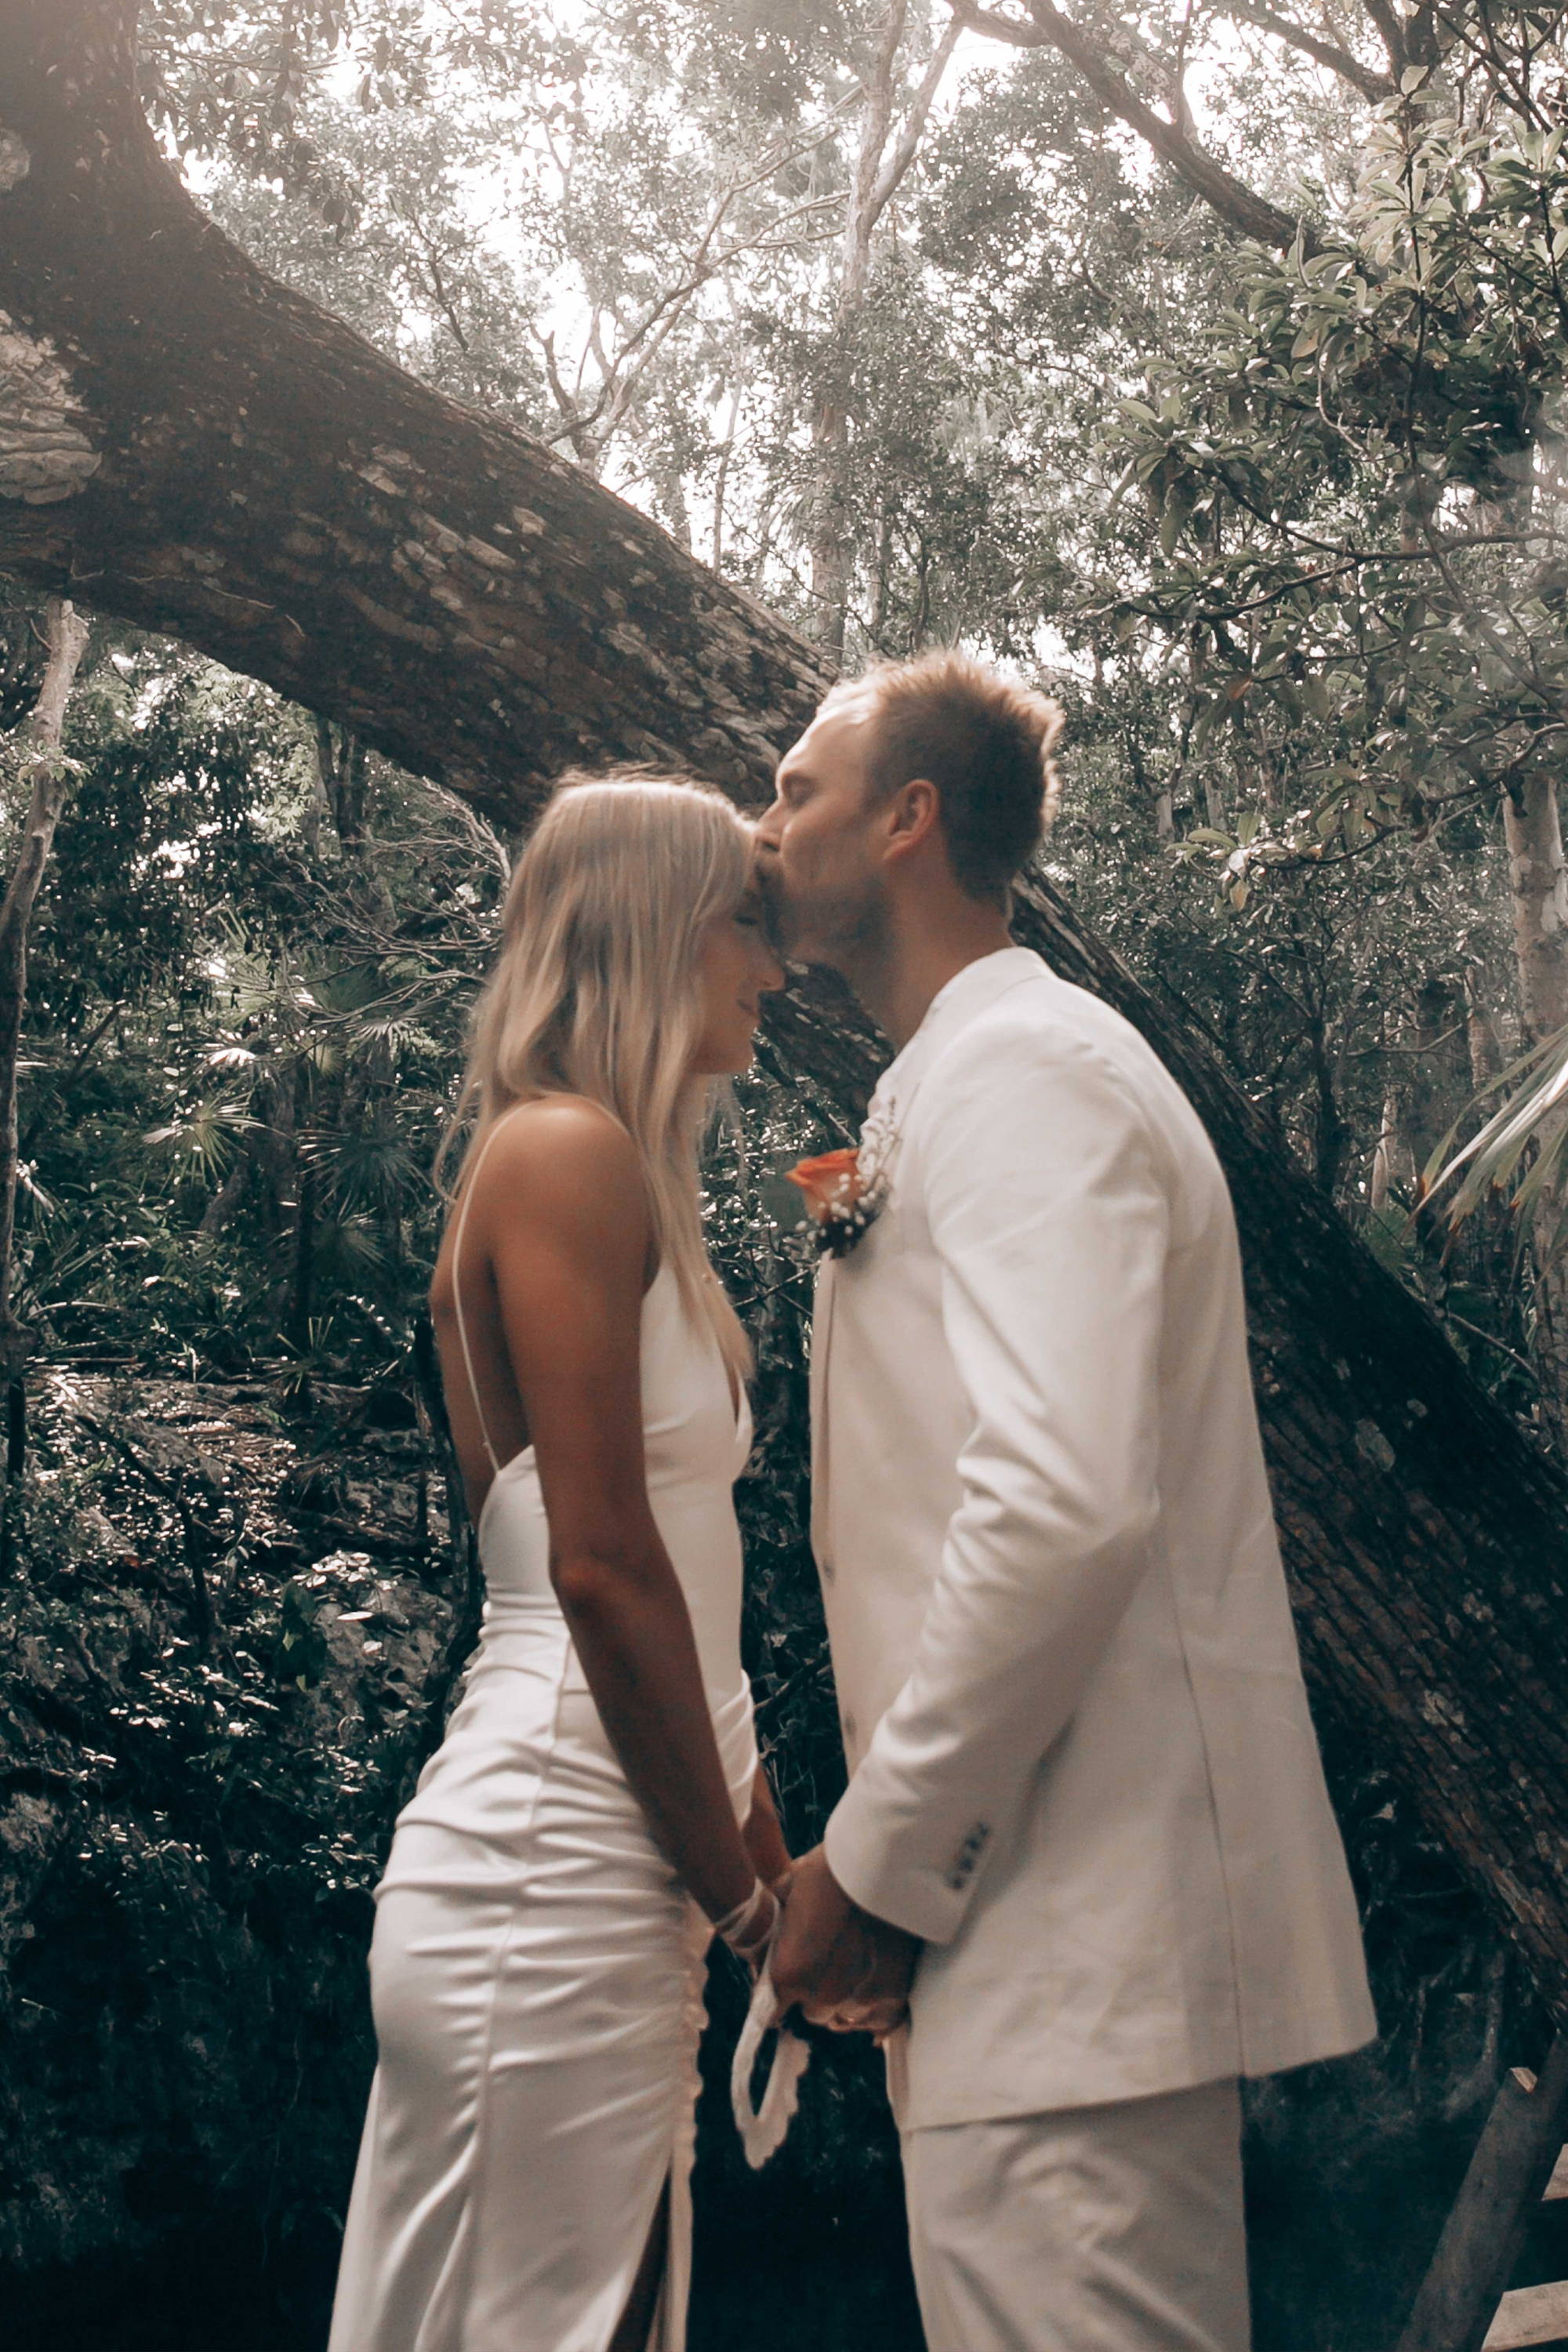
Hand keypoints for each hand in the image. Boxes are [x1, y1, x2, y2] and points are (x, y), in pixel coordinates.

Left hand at [769, 1845, 917, 2038]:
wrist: (885, 1860)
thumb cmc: (831, 1868)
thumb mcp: (789, 1886)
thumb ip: (773, 1916)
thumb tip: (761, 1916)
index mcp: (789, 1973)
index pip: (775, 2011)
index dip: (784, 1994)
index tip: (794, 1979)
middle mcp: (823, 1995)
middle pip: (815, 2013)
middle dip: (817, 1992)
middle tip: (829, 1962)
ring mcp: (860, 2000)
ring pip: (847, 2018)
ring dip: (847, 2000)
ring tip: (855, 1967)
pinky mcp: (895, 1996)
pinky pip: (879, 2022)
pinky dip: (875, 2008)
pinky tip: (874, 1983)